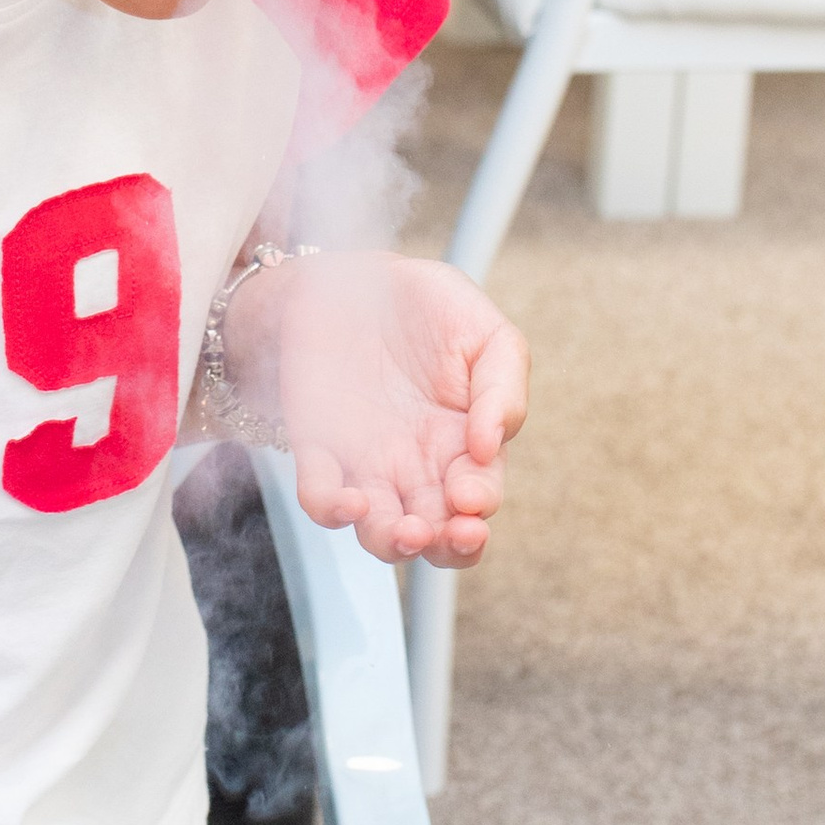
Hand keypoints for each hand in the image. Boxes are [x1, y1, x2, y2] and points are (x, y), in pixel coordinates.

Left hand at [249, 251, 528, 569]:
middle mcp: (418, 467)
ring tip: (402, 529)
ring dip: (392, 543)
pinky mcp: (319, 450)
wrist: (355, 278)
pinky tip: (347, 501)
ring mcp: (367, 464)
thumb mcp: (487, 334)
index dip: (479, 510)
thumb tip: (493, 444)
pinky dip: (331, 511)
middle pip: (436, 536)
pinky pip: (320, 499)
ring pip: (380, 532)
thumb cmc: (430, 308)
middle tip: (448, 530)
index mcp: (464, 445)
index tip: (470, 494)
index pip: (479, 501)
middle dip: (445, 546)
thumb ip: (505, 388)